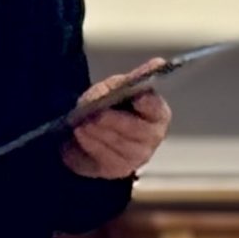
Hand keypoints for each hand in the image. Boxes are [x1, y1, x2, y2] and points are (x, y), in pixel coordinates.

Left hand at [64, 60, 172, 179]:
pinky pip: (105, 158)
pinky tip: (81, 134)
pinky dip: (92, 144)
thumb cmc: (111, 107)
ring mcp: (137, 157)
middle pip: (138, 132)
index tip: (139, 96)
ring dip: (100, 133)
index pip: (157, 109)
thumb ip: (127, 81)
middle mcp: (153, 137)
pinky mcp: (118, 170)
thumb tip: (151, 67)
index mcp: (157, 113)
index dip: (149, 103)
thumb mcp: (116, 88)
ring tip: (83, 123)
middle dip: (116, 121)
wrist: (92, 132)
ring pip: (120, 146)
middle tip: (97, 112)